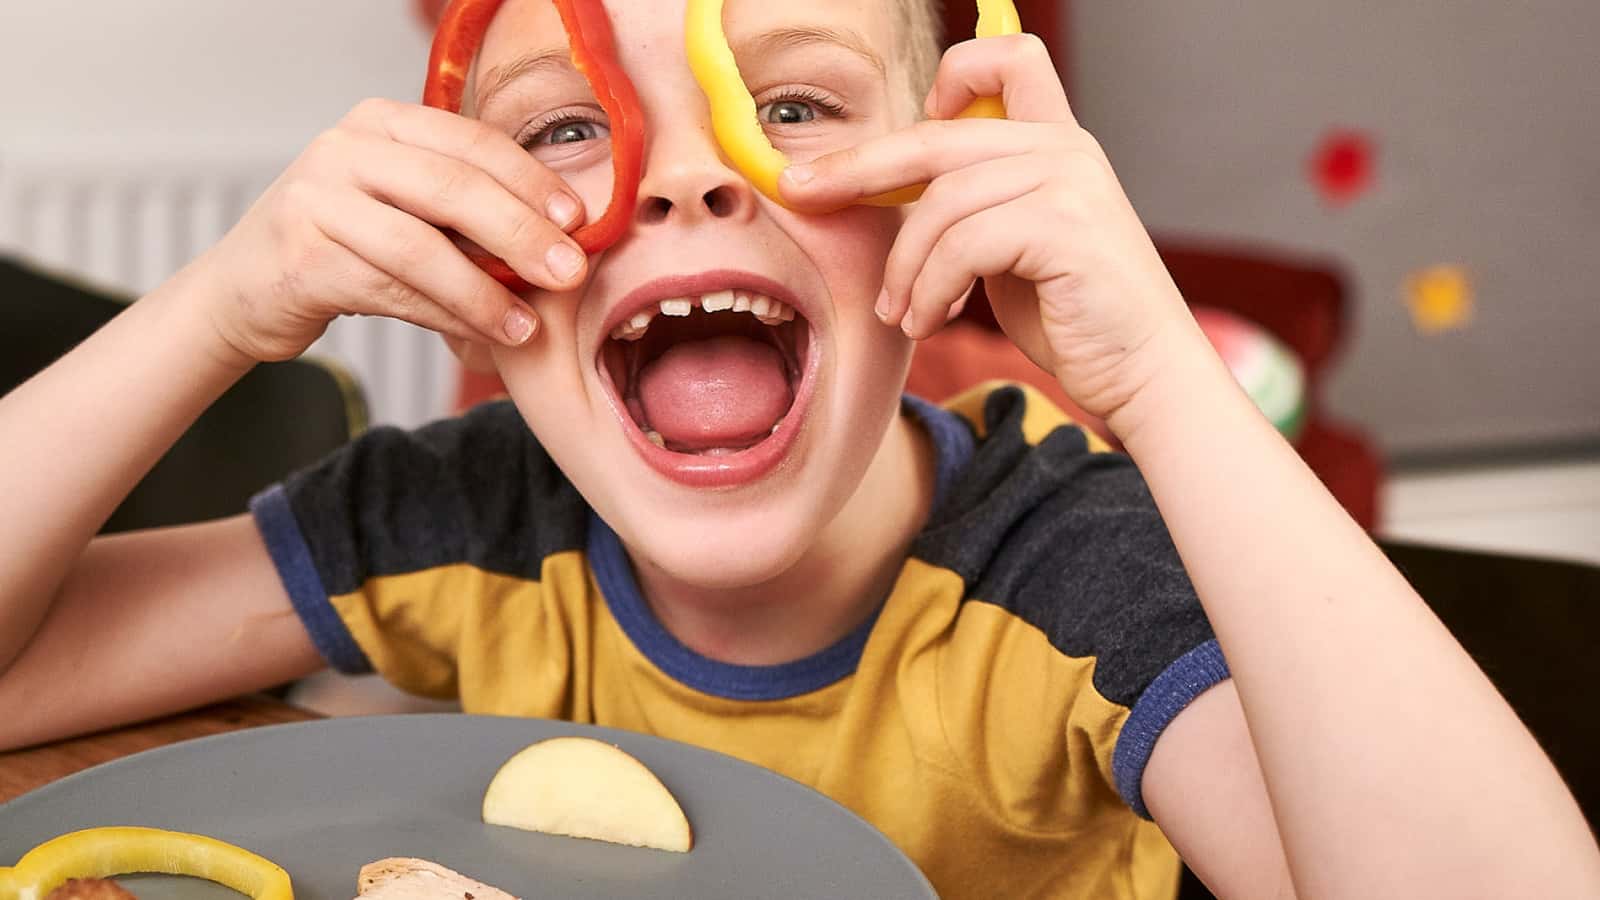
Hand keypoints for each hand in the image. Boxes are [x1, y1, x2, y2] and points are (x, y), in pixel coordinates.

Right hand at [196, 98, 589, 364]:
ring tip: (528, 325)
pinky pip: (392, 292)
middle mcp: (343, 150)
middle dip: (521, 232)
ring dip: (485, 292)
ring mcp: (315, 200)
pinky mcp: (302, 259)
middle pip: (451, 188)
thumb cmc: (346, 244)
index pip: (471, 141)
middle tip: (570, 271)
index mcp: (381, 122)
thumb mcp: (402, 204)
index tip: (579, 218)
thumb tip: (562, 233)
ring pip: (421, 248)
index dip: (531, 180)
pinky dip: (445, 316)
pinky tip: (482, 335)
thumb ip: (464, 206)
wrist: (246, 288)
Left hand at [778, 34, 1198, 433]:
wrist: (1144, 374)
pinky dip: (931, 290)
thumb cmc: (1071, 317)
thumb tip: (881, 192)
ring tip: (900, 314)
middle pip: (936, 136)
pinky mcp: (1065, 228)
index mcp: (1056, 139)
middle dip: (856, 169)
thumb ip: (970, 207)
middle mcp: (1065, 147)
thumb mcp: (1011, 247)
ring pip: (941, 203)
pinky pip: (963, 246)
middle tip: (801, 193)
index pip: (1006, 56)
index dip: (948, 79)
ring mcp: (1069, 182)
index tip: (909, 140)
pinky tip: (929, 322)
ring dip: (904, 268)